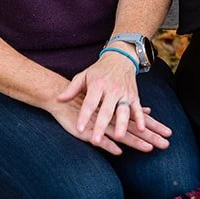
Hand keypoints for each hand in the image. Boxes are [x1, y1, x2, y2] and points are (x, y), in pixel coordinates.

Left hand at [57, 59, 171, 152]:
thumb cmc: (99, 70)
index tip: (79, 129)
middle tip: (96, 140)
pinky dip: (140, 118)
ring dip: (122, 125)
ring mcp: (124, 94)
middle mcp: (112, 90)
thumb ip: (71, 89)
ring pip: (124, 111)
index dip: (84, 116)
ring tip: (119, 137)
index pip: (90, 103)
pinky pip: (137, 109)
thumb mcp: (83, 76)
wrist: (120, 58)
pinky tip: (141, 129)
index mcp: (98, 85)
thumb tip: (58, 99)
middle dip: (101, 126)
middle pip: (106, 111)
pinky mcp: (134, 96)